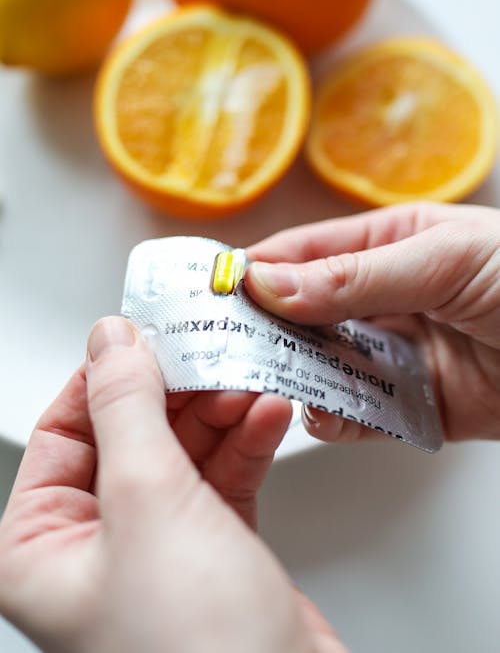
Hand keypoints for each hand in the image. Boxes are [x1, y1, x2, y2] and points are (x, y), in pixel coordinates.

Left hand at [0, 317, 342, 652]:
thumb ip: (127, 408)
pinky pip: (221, 476)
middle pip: (130, 434)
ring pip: (181, 450)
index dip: (105, 376)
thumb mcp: (146, 501)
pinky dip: (245, 442)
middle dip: (176, 392)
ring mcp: (158, 548)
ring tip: (246, 379)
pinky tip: (266, 414)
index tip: (143, 333)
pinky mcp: (214, 549)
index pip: (63, 431)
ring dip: (218, 412)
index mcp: (42, 547)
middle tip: (208, 351)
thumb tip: (112, 341)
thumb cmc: (198, 652)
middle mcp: (96, 547)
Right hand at [245, 202, 499, 443]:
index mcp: (391, 244)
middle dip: (268, 329)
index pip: (308, 253)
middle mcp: (387, 298)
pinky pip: (364, 415)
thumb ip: (356, 277)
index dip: (259, 269)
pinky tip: (320, 413)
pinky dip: (336, 418)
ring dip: (298, 376)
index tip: (215, 289)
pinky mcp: (417, 406)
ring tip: (267, 384)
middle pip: (308, 315)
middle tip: (228, 346)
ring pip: (329, 366)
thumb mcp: (445, 259)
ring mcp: (400, 353)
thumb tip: (269, 283)